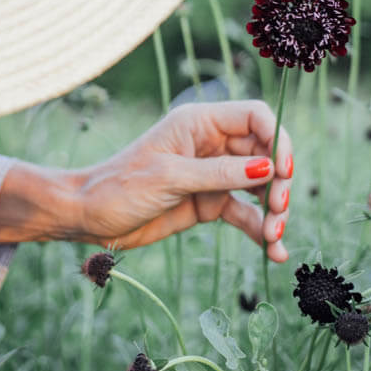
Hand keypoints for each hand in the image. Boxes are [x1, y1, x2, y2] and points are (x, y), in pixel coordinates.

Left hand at [0, 100, 292, 262]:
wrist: (87, 218)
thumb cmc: (119, 187)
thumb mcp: (169, 178)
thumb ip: (219, 174)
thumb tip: (267, 170)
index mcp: (200, 123)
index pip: (255, 117)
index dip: (276, 139)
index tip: (282, 170)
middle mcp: (212, 145)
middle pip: (265, 154)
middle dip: (279, 182)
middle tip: (278, 210)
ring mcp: (213, 176)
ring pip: (260, 187)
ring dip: (273, 211)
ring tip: (275, 239)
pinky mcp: (209, 204)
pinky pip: (244, 214)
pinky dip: (259, 231)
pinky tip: (273, 252)